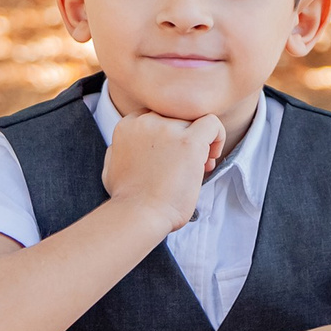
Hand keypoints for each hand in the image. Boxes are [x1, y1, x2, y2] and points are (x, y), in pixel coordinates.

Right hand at [103, 111, 221, 233]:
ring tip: (200, 167)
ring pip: (194, 122)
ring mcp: (167, 129)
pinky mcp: (188, 141)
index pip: (157, 116)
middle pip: (177, 119)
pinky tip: (212, 158)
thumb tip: (131, 147)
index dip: (168, 134)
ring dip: (201, 142)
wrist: (137, 214)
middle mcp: (146, 121)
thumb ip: (120, 150)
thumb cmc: (127, 199)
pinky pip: (212, 123)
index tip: (172, 155)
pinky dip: (217, 137)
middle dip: (185, 138)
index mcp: (127, 125)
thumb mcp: (112, 167)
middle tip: (188, 165)